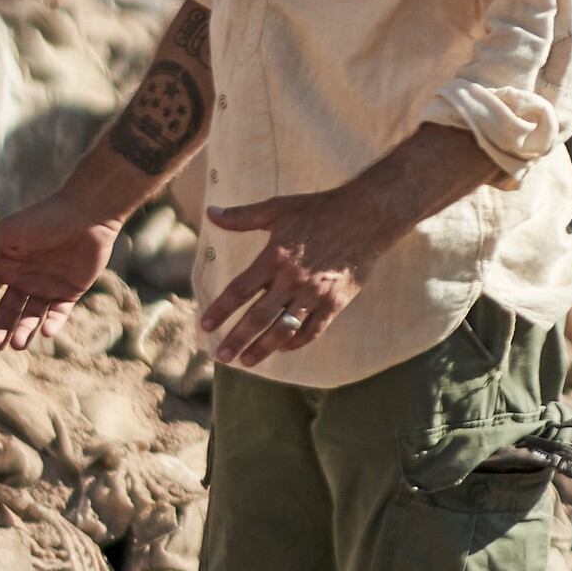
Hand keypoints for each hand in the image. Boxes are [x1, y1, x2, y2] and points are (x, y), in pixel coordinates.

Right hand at [0, 195, 120, 350]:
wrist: (87, 213)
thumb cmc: (46, 218)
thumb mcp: (10, 233)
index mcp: (6, 263)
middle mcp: (24, 277)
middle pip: (7, 310)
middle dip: (0, 328)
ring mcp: (47, 286)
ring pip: (31, 316)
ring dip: (24, 330)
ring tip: (18, 344)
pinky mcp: (70, 291)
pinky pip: (58, 313)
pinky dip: (52, 324)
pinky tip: (45, 332)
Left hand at [198, 183, 414, 367]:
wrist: (365, 217)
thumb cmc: (318, 209)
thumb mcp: (277, 208)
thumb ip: (242, 216)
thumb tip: (211, 213)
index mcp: (274, 257)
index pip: (240, 290)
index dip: (221, 310)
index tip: (206, 325)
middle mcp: (292, 279)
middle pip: (258, 316)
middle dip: (237, 338)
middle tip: (221, 356)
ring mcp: (314, 293)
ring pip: (284, 329)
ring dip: (263, 348)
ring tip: (247, 362)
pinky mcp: (335, 302)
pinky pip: (312, 330)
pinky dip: (296, 342)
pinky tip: (282, 348)